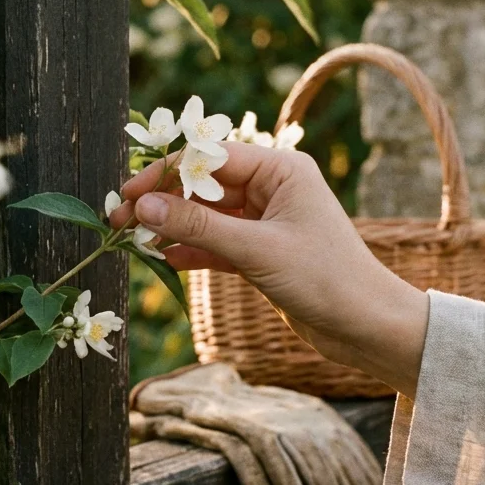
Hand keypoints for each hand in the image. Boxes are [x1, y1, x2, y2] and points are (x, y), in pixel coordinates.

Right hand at [111, 143, 429, 397]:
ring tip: (130, 241)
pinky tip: (160, 259)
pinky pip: (216, 242)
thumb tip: (143, 207)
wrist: (366, 327)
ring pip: (206, 215)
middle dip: (162, 201)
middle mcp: (273, 187)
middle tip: (119, 221)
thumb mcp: (257, 250)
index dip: (164, 172)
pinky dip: (190, 250)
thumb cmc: (327, 280)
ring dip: (171, 227)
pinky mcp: (261, 251)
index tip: (127, 193)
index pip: (209, 157)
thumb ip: (198, 227)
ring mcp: (266, 220)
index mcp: (281, 169)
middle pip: (203, 184)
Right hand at [130, 363, 383, 484]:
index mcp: (315, 414)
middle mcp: (293, 412)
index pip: (350, 453)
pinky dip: (262, 482)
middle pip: (326, 458)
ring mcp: (262, 416)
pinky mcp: (228, 423)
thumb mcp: (293, 443)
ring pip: (295, 458)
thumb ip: (318, 474)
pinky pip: (248, 454)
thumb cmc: (252, 429)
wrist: (200, 395)